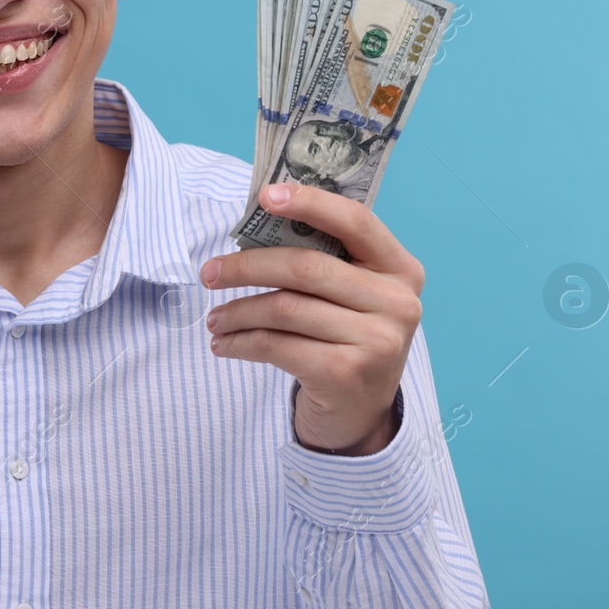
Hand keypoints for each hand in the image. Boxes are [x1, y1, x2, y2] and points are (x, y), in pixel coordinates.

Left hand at [202, 182, 423, 455]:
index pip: (355, 221)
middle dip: (246, 267)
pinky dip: (240, 342)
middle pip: (305, 266)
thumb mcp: (350, 294)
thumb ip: (322, 258)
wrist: (360, 412)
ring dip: (236, 311)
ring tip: (214, 318)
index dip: (309, 202)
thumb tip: (256, 219)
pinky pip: (276, 345)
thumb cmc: (345, 338)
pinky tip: (224, 344)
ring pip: (284, 308)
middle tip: (208, 273)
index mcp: (400, 268)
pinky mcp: (346, 374)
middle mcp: (397, 302)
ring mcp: (376, 341)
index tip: (264, 196)